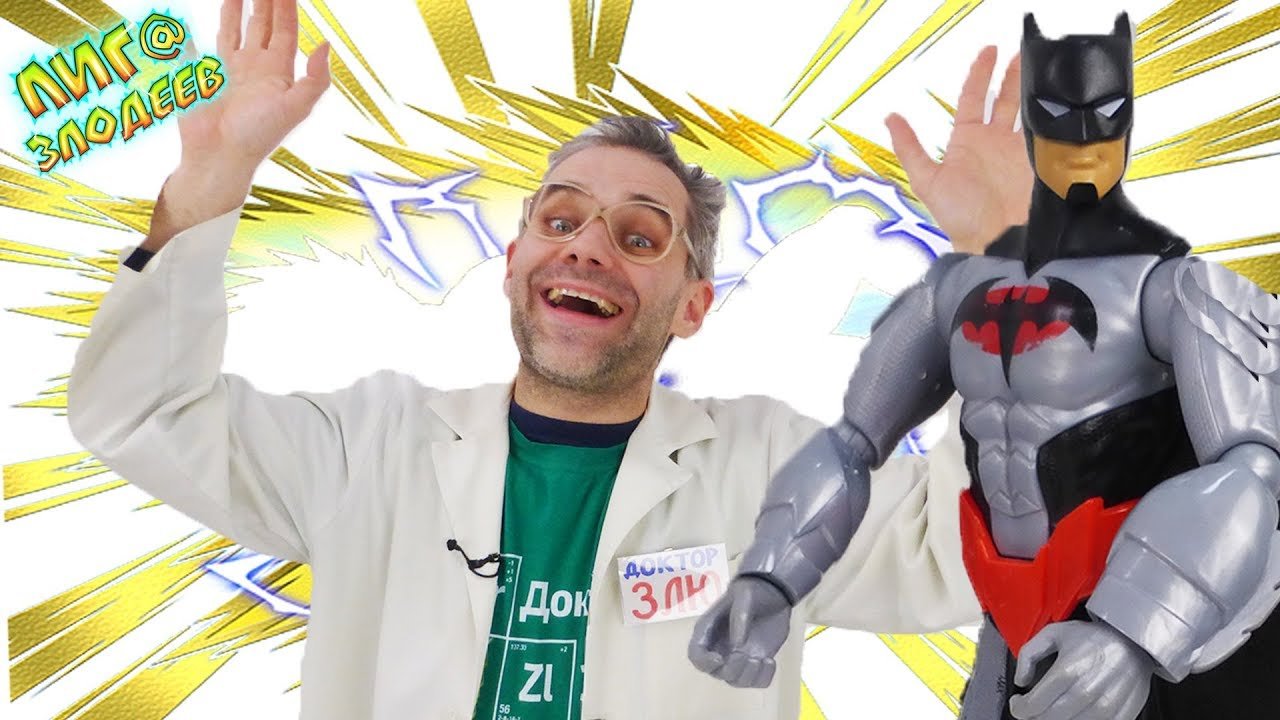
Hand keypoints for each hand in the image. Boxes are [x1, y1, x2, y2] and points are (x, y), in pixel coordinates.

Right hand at [145, 0, 330, 248]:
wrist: (220, 158)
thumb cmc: (259, 136)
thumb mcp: (295, 108)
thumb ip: (315, 79)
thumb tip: (326, 44)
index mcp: (278, 72)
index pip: (285, 29)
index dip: (286, 6)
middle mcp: (255, 67)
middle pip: (262, 24)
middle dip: (264, 0)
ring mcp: (228, 71)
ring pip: (234, 30)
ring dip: (236, 8)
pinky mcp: (202, 76)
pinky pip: (197, 46)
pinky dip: (195, 32)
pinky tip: (196, 20)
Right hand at [688, 575, 792, 687]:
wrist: (773, 593)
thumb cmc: (752, 592)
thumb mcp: (745, 596)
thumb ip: (739, 618)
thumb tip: (738, 644)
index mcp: (709, 631)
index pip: (696, 655)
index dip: (704, 662)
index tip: (720, 659)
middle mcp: (720, 648)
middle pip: (717, 673)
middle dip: (732, 670)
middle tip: (748, 656)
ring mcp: (738, 658)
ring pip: (736, 681)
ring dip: (749, 676)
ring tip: (763, 660)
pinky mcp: (756, 663)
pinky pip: (756, 682)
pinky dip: (763, 678)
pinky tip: (770, 661)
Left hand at [886, 46, 1032, 254]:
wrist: (995, 242)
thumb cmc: (960, 217)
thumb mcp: (927, 180)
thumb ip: (910, 148)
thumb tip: (889, 118)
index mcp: (969, 141)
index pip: (974, 97)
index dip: (980, 73)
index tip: (989, 51)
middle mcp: (995, 142)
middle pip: (1005, 98)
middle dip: (1012, 74)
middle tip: (1022, 52)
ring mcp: (1020, 151)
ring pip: (1028, 110)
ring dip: (1034, 89)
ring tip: (1042, 68)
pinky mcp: (1042, 161)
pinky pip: (1049, 133)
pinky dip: (1052, 116)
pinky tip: (1058, 100)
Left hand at [1008, 620, 1153, 719]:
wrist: (1133, 641)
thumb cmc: (1093, 638)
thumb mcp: (1053, 633)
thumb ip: (1029, 654)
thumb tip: (1021, 679)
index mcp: (1068, 669)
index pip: (1035, 703)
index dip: (1020, 708)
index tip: (1018, 703)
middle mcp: (1088, 689)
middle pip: (1050, 718)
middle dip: (1035, 716)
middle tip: (1032, 709)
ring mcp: (1107, 704)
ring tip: (1052, 710)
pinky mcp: (1122, 714)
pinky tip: (1073, 713)